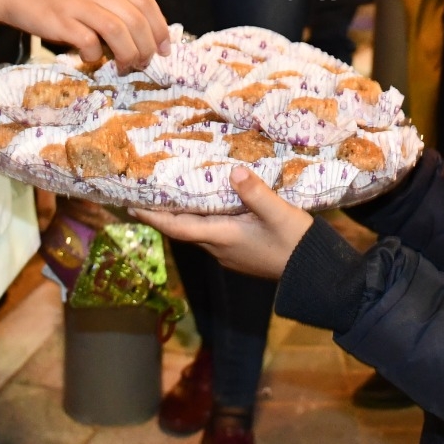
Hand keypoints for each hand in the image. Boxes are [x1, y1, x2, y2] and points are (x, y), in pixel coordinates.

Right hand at [0, 0, 169, 68]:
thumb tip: (140, 23)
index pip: (145, 0)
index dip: (160, 27)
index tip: (165, 46)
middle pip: (137, 20)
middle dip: (148, 47)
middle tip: (146, 62)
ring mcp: (75, 1)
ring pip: (119, 32)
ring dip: (129, 55)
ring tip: (126, 65)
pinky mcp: (58, 20)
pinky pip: (90, 43)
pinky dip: (97, 55)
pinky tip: (92, 57)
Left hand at [131, 166, 314, 279]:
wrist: (312, 272)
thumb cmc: (295, 241)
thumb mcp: (278, 212)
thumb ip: (255, 192)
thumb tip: (234, 171)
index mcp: (223, 237)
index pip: (178, 227)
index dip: (154, 216)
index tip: (132, 206)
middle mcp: (219, 248)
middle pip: (183, 229)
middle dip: (163, 213)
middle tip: (146, 194)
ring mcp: (229, 254)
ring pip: (197, 232)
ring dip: (181, 217)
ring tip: (171, 196)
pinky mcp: (239, 254)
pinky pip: (211, 235)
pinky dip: (200, 220)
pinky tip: (207, 207)